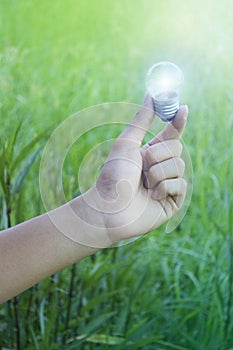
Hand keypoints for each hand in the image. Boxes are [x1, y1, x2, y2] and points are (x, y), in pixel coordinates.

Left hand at [82, 94, 187, 242]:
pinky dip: (164, 188)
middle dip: (158, 154)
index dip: (178, 122)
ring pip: (179, 166)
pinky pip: (180, 185)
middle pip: (177, 149)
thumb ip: (142, 120)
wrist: (108, 208)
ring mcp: (167, 184)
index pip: (171, 135)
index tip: (183, 108)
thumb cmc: (113, 176)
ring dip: (158, 173)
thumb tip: (150, 94)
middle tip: (142, 165)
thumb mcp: (126, 143)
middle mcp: (160, 167)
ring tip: (144, 184)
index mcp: (150, 153)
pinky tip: (152, 196)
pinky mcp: (173, 201)